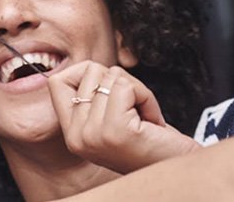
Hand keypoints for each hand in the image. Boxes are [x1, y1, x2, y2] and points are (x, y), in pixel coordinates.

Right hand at [47, 60, 200, 173]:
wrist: (176, 166)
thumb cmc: (151, 141)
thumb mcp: (112, 119)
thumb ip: (94, 97)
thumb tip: (90, 67)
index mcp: (72, 134)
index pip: (58, 81)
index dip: (88, 73)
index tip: (113, 92)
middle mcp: (77, 137)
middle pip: (92, 71)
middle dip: (122, 82)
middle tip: (135, 111)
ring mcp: (92, 134)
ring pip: (112, 76)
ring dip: (138, 91)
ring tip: (143, 117)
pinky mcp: (114, 130)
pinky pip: (128, 87)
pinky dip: (147, 97)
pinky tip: (151, 119)